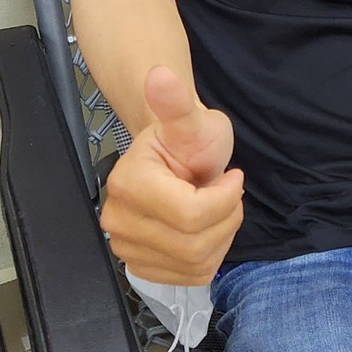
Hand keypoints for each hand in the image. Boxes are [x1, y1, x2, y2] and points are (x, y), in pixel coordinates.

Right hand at [99, 66, 244, 284]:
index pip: (191, 215)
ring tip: (215, 207)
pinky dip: (210, 254)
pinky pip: (192, 276)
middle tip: (225, 191)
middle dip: (226, 217)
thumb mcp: (192, 119)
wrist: (172, 158)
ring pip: (196, 262)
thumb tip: (159, 75)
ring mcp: (126, 248)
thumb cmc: (187, 140)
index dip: (225, 198)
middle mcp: (118, 221)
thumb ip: (177, 103)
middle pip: (195, 243)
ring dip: (221, 235)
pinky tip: (205, 229)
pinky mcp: (142, 268)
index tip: (232, 176)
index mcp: (128, 184)